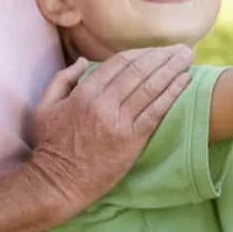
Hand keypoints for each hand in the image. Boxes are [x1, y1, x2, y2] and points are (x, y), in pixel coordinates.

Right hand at [25, 44, 194, 214]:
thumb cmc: (50, 146)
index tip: (157, 50)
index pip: (119, 63)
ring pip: (151, 87)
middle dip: (162, 56)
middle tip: (182, 48)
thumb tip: (84, 61)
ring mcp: (119, 122)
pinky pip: (156, 111)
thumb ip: (62, 79)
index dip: (141, 53)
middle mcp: (104, 103)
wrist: (58, 183)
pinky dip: (172, 93)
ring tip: (188, 58)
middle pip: (139, 71)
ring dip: (172, 69)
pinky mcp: (132, 141)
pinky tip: (184, 81)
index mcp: (84, 93)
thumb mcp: (45, 106)